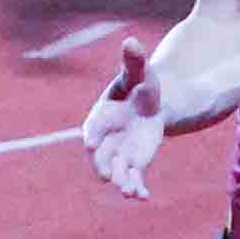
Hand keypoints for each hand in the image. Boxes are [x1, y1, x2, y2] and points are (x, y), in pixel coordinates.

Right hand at [81, 43, 167, 198]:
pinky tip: (144, 198)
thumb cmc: (139, 85)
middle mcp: (105, 138)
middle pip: (100, 155)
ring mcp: (118, 153)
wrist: (148, 103)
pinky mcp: (133, 164)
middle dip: (102, 165)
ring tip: (129, 192)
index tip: (90, 143)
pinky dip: (137, 188)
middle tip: (107, 176)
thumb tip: (132, 40)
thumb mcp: (139, 72)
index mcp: (101, 115)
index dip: (92, 134)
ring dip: (122, 182)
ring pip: (116, 170)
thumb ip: (134, 61)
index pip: (93, 127)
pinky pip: (132, 178)